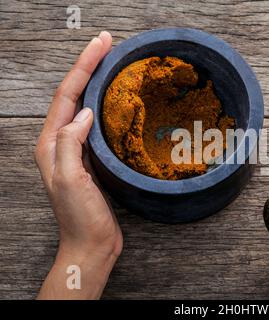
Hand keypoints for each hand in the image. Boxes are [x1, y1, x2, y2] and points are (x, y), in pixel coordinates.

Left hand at [35, 31, 121, 298]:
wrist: (91, 244)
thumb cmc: (81, 218)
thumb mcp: (71, 180)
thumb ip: (72, 143)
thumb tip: (86, 112)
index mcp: (52, 143)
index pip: (67, 95)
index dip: (84, 66)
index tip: (102, 44)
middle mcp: (61, 142)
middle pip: (74, 94)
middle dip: (89, 66)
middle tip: (108, 43)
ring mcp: (77, 149)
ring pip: (85, 105)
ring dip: (96, 81)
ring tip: (112, 62)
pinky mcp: (92, 157)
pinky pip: (97, 122)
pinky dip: (106, 104)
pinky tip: (117, 100)